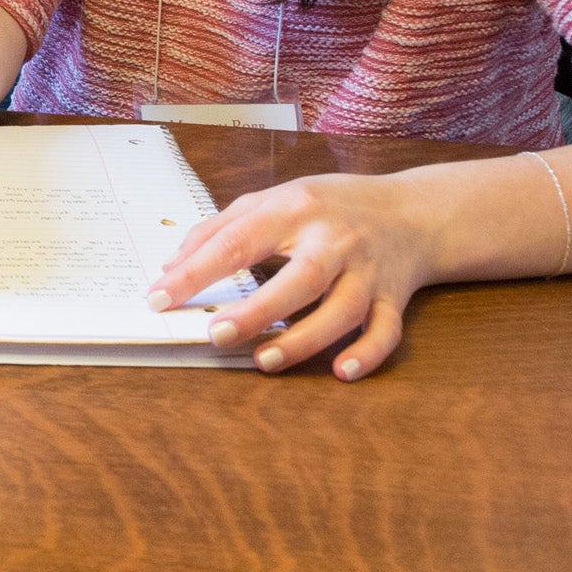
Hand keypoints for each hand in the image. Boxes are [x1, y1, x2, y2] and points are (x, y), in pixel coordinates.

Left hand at [147, 172, 438, 379]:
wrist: (413, 211)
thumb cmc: (329, 206)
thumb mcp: (272, 200)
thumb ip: (220, 228)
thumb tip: (171, 266)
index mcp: (295, 209)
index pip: (238, 241)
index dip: (195, 272)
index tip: (158, 298)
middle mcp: (335, 240)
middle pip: (300, 278)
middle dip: (258, 310)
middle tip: (215, 334)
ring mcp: (369, 271)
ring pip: (342, 310)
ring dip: (303, 339)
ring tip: (262, 361)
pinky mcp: (395, 298)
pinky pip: (386, 330)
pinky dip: (367, 353)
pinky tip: (341, 371)